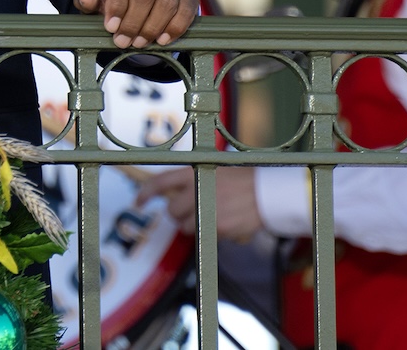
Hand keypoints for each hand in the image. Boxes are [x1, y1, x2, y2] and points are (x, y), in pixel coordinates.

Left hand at [137, 166, 262, 242]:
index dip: (145, 194)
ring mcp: (206, 210)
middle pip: (172, 211)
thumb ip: (194, 181)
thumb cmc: (243, 180)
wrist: (268, 193)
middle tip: (196, 210)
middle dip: (179, 214)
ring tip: (215, 214)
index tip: (138, 202)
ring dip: (195, 225)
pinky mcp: (216, 228)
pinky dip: (214, 233)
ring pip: (186, 228)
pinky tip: (228, 222)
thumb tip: (175, 195)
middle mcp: (196, 190)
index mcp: (193, 172)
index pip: (159, 182)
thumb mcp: (214, 170)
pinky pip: (205, 236)